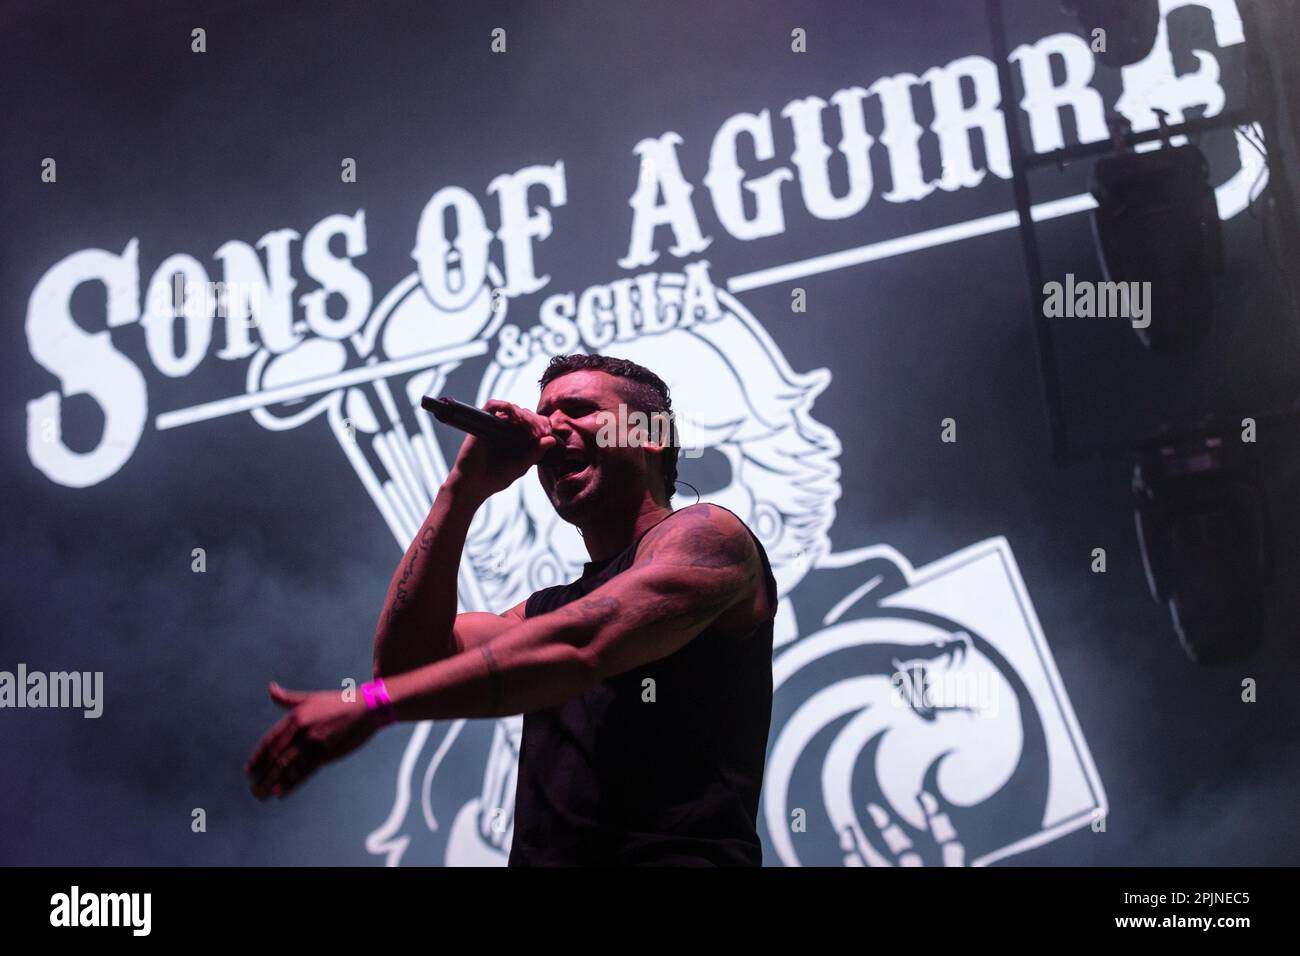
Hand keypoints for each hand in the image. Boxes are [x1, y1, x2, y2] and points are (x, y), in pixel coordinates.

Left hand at [245, 682, 378, 799]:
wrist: (367, 708)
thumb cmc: (340, 702)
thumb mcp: (311, 697)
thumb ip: (288, 698)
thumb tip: (270, 688)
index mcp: (296, 717)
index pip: (270, 740)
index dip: (258, 757)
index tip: (248, 771)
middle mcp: (301, 730)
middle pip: (275, 756)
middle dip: (261, 774)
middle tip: (252, 788)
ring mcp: (313, 743)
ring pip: (285, 766)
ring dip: (271, 782)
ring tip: (261, 794)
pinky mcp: (325, 753)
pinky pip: (303, 772)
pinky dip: (290, 783)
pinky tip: (280, 793)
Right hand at [446, 399, 556, 499]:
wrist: (474, 485)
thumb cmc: (496, 477)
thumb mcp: (521, 465)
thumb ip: (536, 453)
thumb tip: (552, 439)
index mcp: (516, 436)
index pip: (532, 421)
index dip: (542, 422)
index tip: (548, 432)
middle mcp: (505, 428)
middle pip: (524, 413)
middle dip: (536, 420)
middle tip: (542, 432)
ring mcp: (493, 424)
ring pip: (512, 408)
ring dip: (526, 416)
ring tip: (533, 430)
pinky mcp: (481, 423)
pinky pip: (492, 405)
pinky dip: (505, 406)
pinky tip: (516, 418)